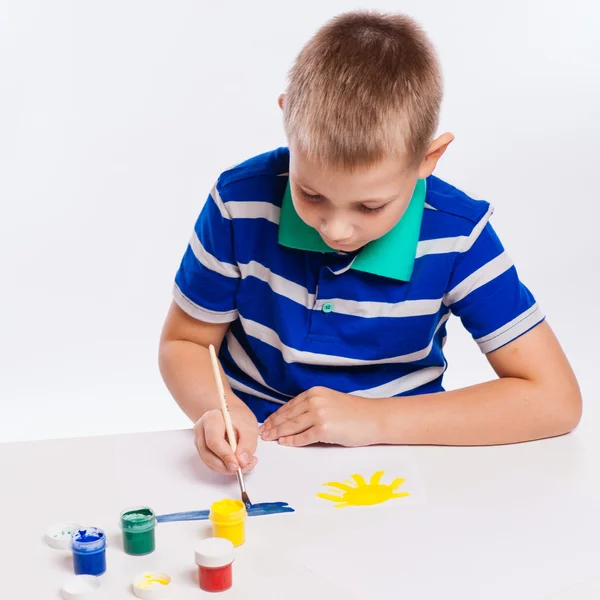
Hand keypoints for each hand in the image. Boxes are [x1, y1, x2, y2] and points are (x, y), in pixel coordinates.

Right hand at [194, 405, 258, 473]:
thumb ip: (247, 445)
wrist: (231, 415)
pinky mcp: (202, 449)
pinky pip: (211, 463)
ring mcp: (199, 440)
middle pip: (207, 454)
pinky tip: (237, 462)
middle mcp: (201, 430)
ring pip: (209, 461)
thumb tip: (241, 462)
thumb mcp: (250, 427)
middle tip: (241, 469)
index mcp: (211, 419)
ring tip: (244, 464)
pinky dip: (224, 467)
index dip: (225, 456)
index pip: (214, 441)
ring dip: (225, 468)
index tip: (237, 466)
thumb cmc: (239, 418)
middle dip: (225, 466)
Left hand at [259, 386, 381, 446]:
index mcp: (315, 392)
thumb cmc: (355, 412)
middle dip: (273, 425)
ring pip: (291, 426)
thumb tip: (294, 419)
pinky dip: (292, 441)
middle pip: (287, 415)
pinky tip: (284, 443)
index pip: (290, 405)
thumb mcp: (330, 401)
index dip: (277, 415)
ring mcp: (319, 415)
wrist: (374, 418)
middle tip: (263, 432)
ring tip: (269, 439)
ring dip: (278, 433)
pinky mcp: (324, 429)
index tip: (268, 421)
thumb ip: (313, 407)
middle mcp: (315, 401)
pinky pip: (303, 437)